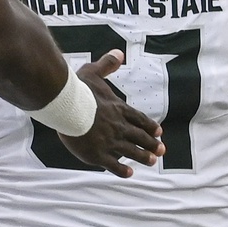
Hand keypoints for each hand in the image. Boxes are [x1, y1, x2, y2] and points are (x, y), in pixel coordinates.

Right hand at [56, 51, 162, 177]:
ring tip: (152, 161)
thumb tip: (119, 53)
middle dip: (152, 144)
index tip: (159, 132)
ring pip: (131, 152)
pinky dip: (122, 170)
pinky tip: (129, 173)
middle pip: (139, 137)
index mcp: (118, 109)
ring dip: (143, 157)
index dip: (150, 126)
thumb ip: (107, 64)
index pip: (139, 119)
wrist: (66, 106)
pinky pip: (114, 165)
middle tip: (162, 150)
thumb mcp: (93, 71)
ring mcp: (109, 142)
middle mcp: (118, 127)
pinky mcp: (98, 155)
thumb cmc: (78, 89)